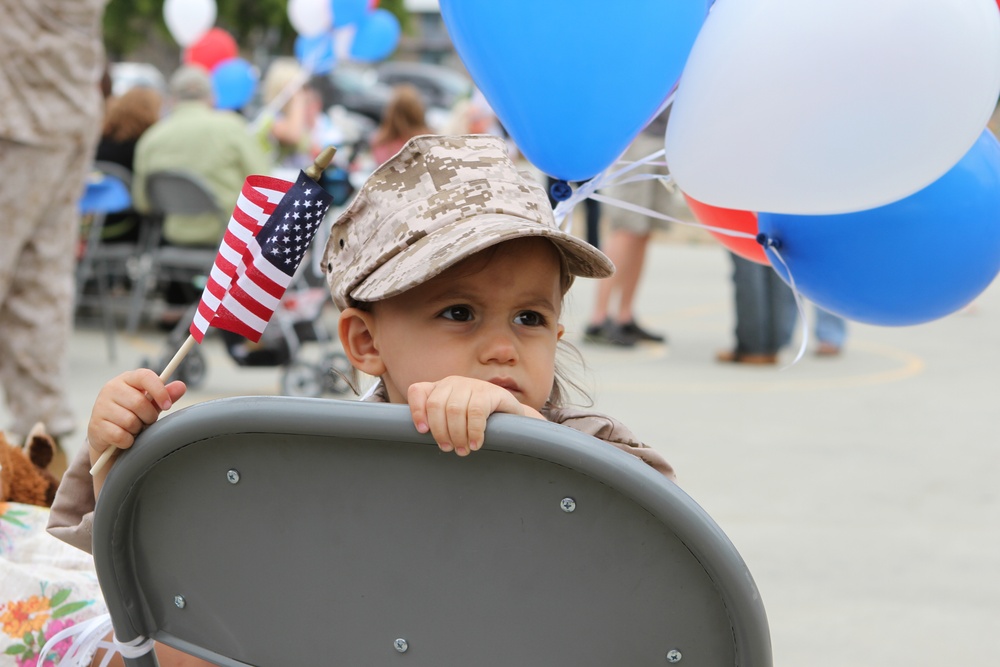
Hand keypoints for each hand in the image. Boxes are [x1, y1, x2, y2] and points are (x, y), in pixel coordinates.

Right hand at [88, 369, 185, 489]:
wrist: (108, 438)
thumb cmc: (132, 416)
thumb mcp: (150, 405)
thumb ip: (165, 395)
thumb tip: (181, 386)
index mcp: (126, 379)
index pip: (145, 377)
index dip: (159, 391)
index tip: (167, 405)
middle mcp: (110, 389)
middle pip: (139, 402)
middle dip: (148, 416)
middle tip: (145, 420)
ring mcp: (100, 407)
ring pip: (130, 421)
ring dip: (137, 429)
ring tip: (133, 428)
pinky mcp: (95, 426)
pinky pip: (121, 436)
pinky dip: (128, 441)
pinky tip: (124, 438)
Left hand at [407, 376, 541, 456]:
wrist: (510, 416)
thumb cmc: (477, 421)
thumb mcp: (455, 419)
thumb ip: (439, 423)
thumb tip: (422, 437)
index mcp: (439, 388)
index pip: (418, 391)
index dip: (416, 411)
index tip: (422, 431)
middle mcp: (452, 383)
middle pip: (436, 405)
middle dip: (440, 432)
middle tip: (448, 448)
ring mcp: (471, 385)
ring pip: (454, 410)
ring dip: (457, 435)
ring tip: (463, 449)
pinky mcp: (489, 392)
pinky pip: (475, 413)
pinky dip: (473, 432)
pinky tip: (476, 443)